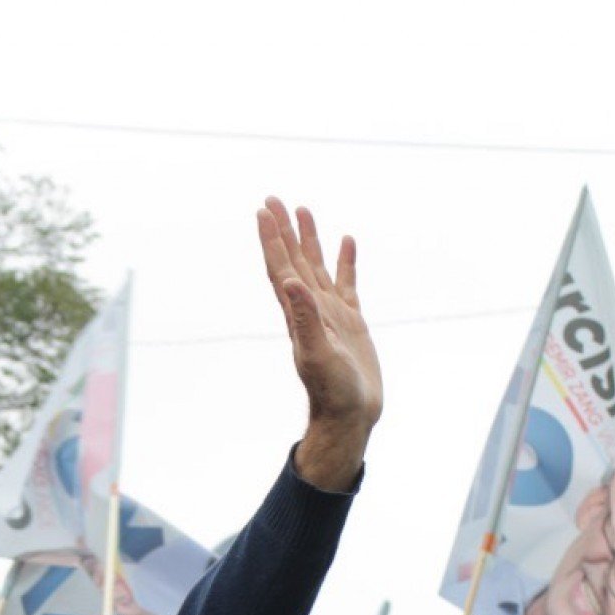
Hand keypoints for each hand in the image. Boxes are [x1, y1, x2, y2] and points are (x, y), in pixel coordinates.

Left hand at [258, 198, 381, 489]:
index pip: (280, 268)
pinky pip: (346, 283)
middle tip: (274, 199)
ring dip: (310, 240)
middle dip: (284, 231)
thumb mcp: (318, 354)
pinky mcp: (351, 322)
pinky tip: (347, 242)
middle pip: (293, 261)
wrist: (350, 415)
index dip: (271, 240)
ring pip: (317, 268)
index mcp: (298, 314)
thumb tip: (289, 282)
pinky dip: (345, 262)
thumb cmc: (333, 391)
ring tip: (304, 209)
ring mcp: (330, 314)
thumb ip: (304, 319)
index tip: (263, 211)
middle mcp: (310, 309)